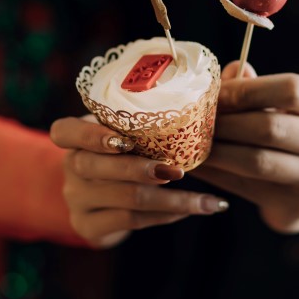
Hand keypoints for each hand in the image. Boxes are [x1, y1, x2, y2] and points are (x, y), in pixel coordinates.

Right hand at [50, 117, 228, 248]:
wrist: (98, 198)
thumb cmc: (124, 148)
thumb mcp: (126, 127)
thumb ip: (157, 107)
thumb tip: (234, 72)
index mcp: (74, 136)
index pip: (64, 132)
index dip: (90, 135)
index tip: (125, 140)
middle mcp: (70, 167)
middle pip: (101, 168)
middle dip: (143, 169)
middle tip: (179, 170)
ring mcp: (76, 199)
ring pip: (126, 199)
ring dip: (171, 200)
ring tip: (208, 200)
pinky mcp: (88, 227)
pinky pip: (131, 221)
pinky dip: (165, 215)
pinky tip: (190, 209)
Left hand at [192, 62, 298, 234]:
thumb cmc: (296, 127)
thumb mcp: (287, 102)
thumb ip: (257, 87)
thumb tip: (226, 73)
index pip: (291, 90)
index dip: (247, 90)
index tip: (214, 93)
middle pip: (271, 128)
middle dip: (226, 122)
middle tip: (194, 119)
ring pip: (257, 162)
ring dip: (217, 150)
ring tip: (190, 141)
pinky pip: (247, 188)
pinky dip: (217, 174)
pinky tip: (198, 164)